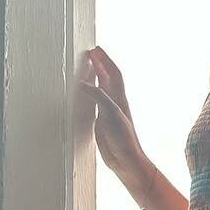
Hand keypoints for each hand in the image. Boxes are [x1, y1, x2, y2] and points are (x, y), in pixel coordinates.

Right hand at [80, 47, 147, 186]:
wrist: (125, 160)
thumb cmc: (123, 138)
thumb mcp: (110, 113)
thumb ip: (98, 96)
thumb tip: (83, 83)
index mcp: (119, 98)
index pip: (113, 73)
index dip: (105, 60)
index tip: (95, 49)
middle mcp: (114, 102)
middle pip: (107, 77)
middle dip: (100, 63)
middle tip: (90, 53)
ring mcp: (108, 111)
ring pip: (102, 88)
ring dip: (95, 76)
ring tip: (86, 67)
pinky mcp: (101, 122)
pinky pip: (95, 101)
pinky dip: (90, 93)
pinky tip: (84, 94)